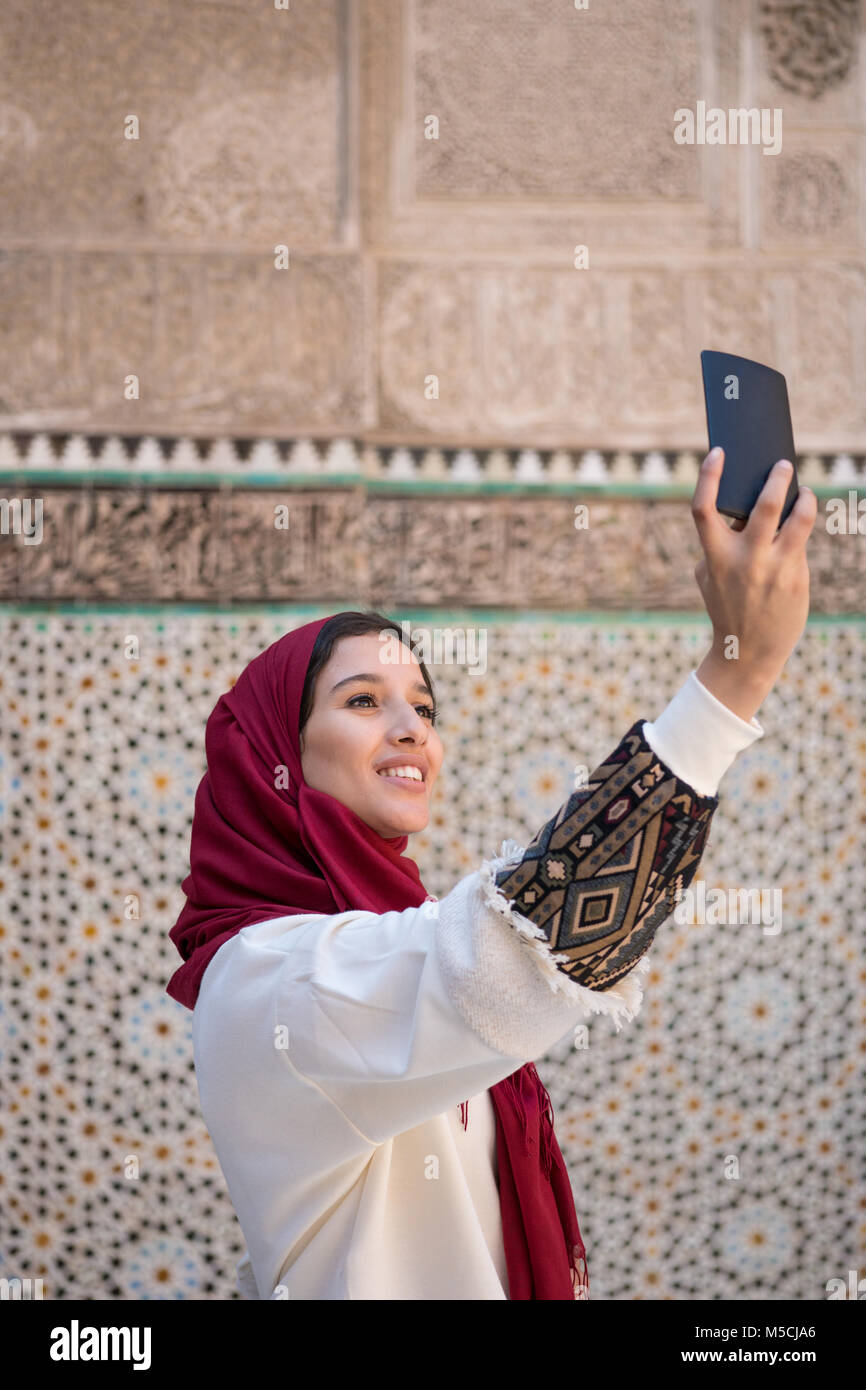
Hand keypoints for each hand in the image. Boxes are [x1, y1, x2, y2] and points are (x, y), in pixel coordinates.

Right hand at [691, 447, 817, 699]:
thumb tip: (740, 510)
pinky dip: (802, 525)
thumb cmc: (726, 606)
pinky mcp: (796, 576)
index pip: (703, 508)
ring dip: (803, 497)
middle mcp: (745, 560)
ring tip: (803, 490)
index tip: (718, 453)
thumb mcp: (709, 576)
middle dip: (777, 478)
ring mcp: (774, 568)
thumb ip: (718, 544)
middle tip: (783, 465)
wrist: (748, 651)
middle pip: (764, 505)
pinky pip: (802, 540)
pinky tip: (801, 519)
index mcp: (715, 557)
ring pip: (798, 519)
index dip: (709, 476)